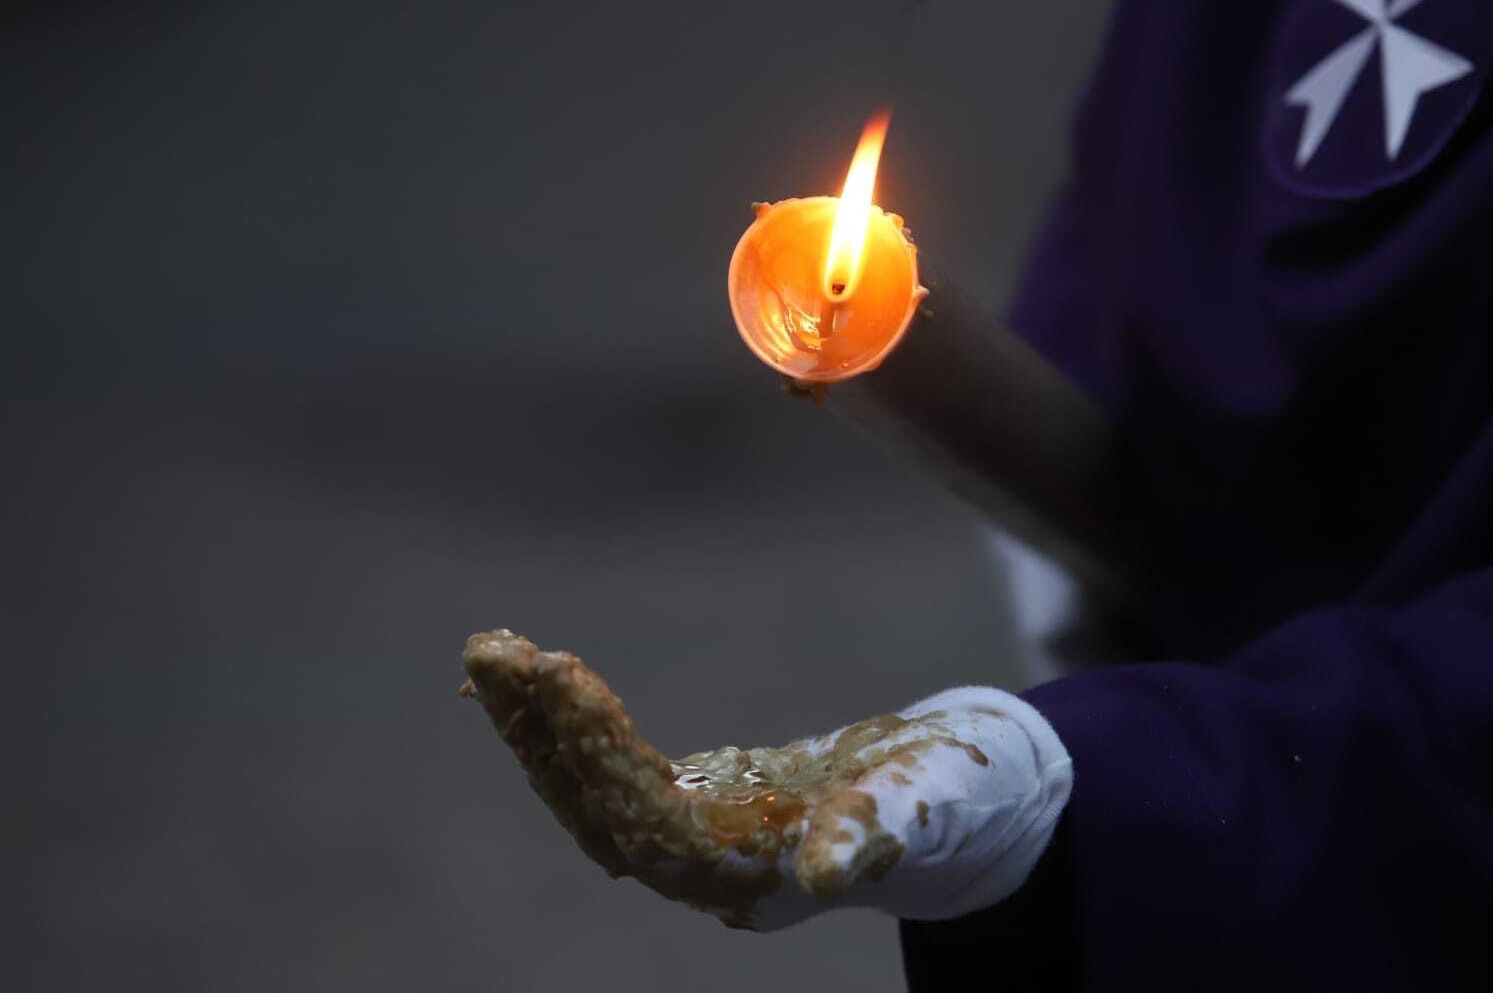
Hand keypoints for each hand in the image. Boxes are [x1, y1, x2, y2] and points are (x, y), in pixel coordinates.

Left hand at [460, 629, 1071, 930]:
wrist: (963, 800)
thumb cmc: (953, 801)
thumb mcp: (927, 809)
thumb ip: (876, 834)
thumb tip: (824, 868)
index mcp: (752, 882)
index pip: (650, 826)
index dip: (600, 759)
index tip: (560, 680)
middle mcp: (706, 872)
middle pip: (600, 811)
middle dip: (542, 735)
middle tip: (488, 652)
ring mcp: (692, 839)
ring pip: (592, 791)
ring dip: (537, 726)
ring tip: (487, 653)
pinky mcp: (692, 801)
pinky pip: (610, 766)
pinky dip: (568, 722)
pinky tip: (530, 676)